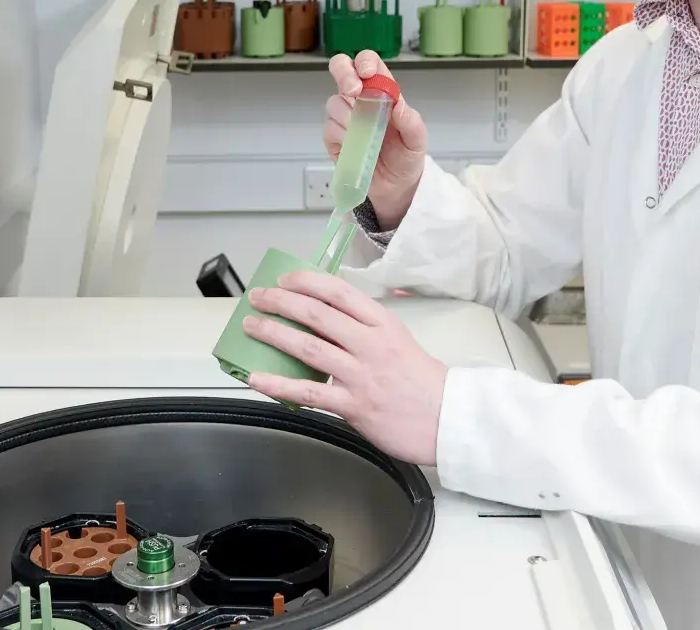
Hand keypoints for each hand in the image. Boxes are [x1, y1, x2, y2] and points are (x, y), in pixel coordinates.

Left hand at [241, 270, 448, 466]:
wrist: (448, 419)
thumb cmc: (423, 382)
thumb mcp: (399, 339)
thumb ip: (366, 327)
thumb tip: (328, 314)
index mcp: (383, 324)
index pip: (339, 292)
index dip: (307, 282)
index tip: (286, 279)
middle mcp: (370, 344)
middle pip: (317, 314)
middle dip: (281, 302)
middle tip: (259, 297)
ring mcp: (360, 375)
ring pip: (308, 347)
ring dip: (273, 333)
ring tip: (251, 326)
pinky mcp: (353, 405)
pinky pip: (307, 391)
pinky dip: (278, 383)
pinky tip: (257, 378)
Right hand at [324, 50, 428, 230]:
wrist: (395, 187)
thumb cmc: (406, 156)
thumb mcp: (417, 139)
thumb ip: (410, 120)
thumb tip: (397, 104)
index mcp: (382, 92)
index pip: (369, 64)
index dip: (365, 62)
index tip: (368, 75)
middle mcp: (360, 99)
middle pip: (341, 69)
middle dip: (344, 75)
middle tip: (354, 92)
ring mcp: (344, 118)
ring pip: (335, 103)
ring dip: (350, 117)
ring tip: (368, 135)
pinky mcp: (333, 138)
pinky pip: (329, 129)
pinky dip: (343, 137)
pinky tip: (356, 146)